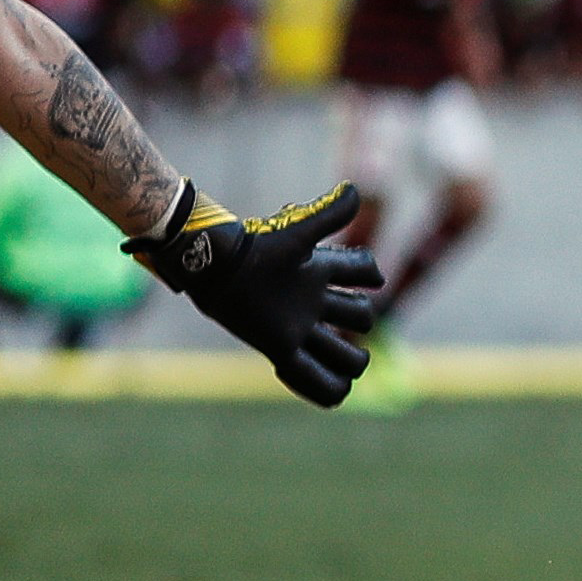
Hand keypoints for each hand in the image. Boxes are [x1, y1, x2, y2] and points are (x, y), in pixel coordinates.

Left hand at [126, 183, 384, 406]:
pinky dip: (325, 389)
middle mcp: (312, 300)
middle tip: (347, 313)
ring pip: (343, 351)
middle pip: (359, 314)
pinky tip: (330, 390)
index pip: (363, 271)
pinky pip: (310, 378)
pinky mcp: (278, 347)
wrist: (210, 266)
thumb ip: (328, 214)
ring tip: (348, 362)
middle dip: (361, 316)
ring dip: (350, 359)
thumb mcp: (296, 234)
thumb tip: (357, 191)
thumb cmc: (252, 248)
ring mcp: (298, 326)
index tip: (369, 277)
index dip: (371, 273)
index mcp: (319, 271)